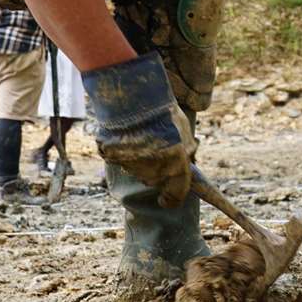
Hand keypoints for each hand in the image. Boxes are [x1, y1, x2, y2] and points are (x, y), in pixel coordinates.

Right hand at [82, 53, 196, 207]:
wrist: (133, 100)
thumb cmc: (163, 113)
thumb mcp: (184, 131)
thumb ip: (184, 150)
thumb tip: (186, 159)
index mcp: (176, 168)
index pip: (176, 195)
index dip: (173, 200)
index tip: (168, 201)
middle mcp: (154, 173)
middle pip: (157, 180)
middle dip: (160, 170)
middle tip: (159, 148)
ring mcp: (133, 167)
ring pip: (139, 170)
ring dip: (143, 159)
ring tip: (144, 134)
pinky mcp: (115, 160)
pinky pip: (123, 160)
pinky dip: (126, 151)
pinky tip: (129, 134)